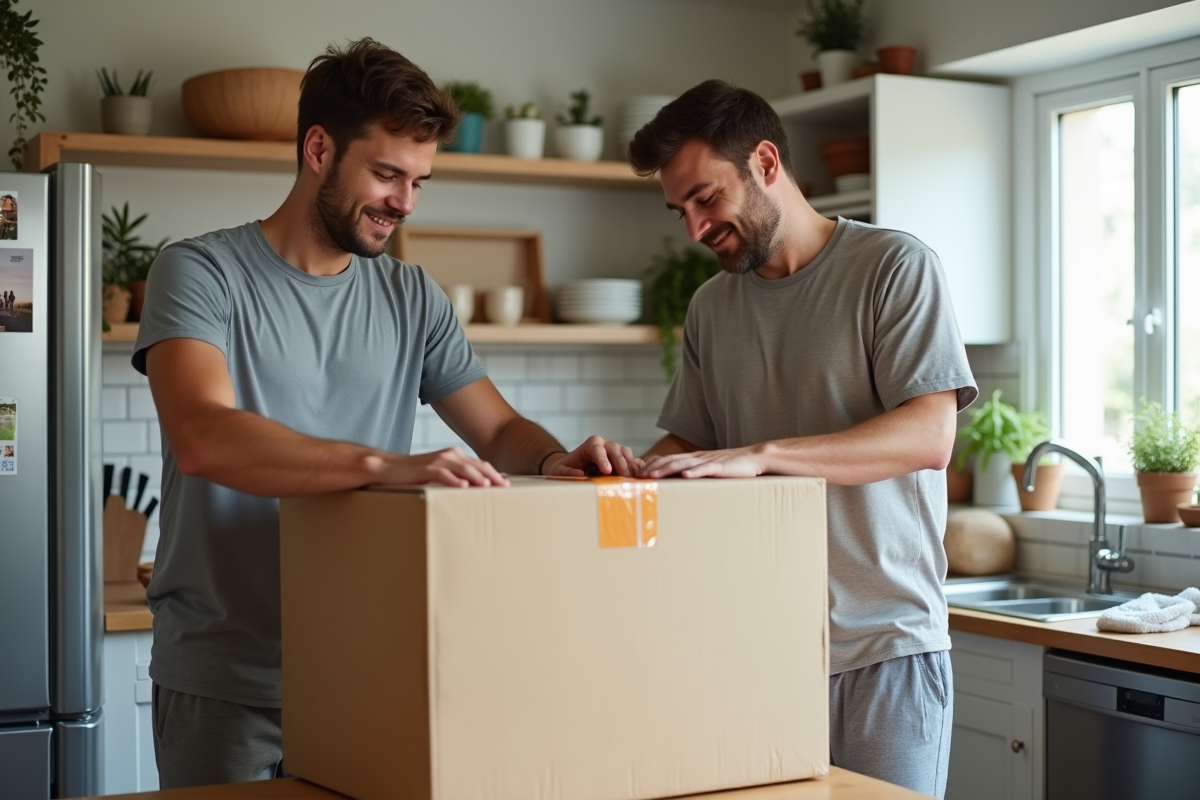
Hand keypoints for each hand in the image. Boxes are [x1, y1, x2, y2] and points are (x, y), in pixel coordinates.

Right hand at [378, 447, 508, 487]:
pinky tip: (463, 487)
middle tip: (506, 487)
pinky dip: (454, 480)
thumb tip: (472, 488)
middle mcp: (449, 455)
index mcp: (454, 456)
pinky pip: (443, 474)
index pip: (480, 464)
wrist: (388, 468)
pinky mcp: (425, 469)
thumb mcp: (438, 473)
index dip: (494, 473)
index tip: (507, 483)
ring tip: (489, 487)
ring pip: (463, 468)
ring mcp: (437, 461)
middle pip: (477, 465)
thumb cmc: (415, 474)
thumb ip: (455, 477)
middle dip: (493, 475)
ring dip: (477, 477)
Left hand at [543, 435, 642, 477]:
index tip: (606, 471)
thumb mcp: (559, 471)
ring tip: (633, 479)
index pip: (597, 448)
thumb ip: (566, 472)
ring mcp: (615, 451)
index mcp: (591, 444)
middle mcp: (605, 445)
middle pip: (615, 450)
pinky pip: (632, 461)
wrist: (572, 468)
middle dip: (620, 463)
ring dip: (630, 466)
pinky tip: (640, 478)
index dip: (603, 459)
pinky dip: (637, 468)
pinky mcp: (623, 459)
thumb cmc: (565, 468)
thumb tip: (579, 474)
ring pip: (626, 453)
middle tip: (624, 477)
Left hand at [636, 446, 764, 478]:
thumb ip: (695, 474)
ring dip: (666, 470)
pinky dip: (694, 472)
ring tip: (652, 476)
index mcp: (693, 459)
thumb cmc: (731, 467)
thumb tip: (680, 484)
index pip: (667, 460)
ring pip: (682, 464)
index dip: (651, 466)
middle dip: (652, 468)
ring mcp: (708, 461)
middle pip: (669, 461)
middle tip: (636, 477)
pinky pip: (705, 469)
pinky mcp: (720, 466)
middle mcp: (697, 458)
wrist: (754, 458)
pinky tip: (685, 476)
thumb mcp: (708, 470)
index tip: (636, 474)